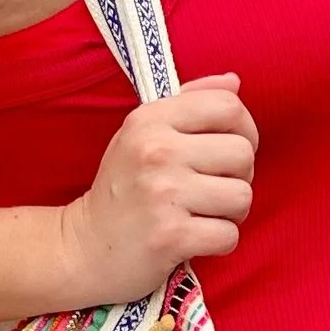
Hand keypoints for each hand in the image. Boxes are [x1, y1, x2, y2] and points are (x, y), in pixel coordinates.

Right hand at [60, 73, 257, 302]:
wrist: (84, 248)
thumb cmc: (122, 189)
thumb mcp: (142, 134)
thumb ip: (189, 103)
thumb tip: (234, 82)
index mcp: (150, 120)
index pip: (227, 106)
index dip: (244, 130)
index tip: (229, 152)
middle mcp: (156, 151)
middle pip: (243, 152)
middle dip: (240, 176)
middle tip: (214, 190)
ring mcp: (164, 194)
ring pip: (242, 196)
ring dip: (232, 213)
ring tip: (205, 215)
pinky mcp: (171, 235)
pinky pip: (229, 235)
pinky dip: (219, 242)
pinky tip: (196, 239)